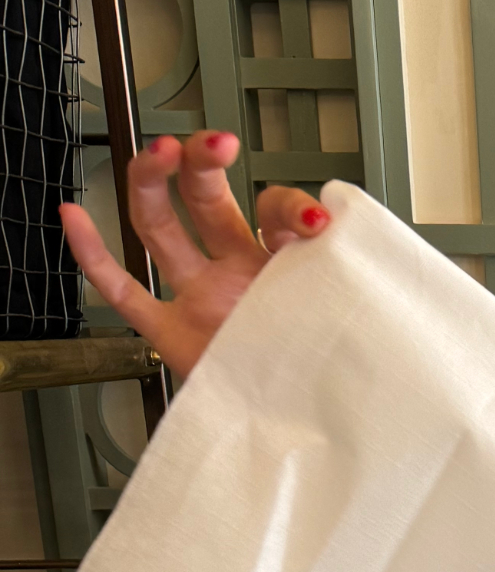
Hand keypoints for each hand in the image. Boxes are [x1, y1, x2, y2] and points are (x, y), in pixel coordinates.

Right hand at [58, 130, 329, 380]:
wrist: (306, 427)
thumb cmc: (327, 370)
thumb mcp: (343, 313)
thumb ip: (339, 269)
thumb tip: (336, 226)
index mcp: (280, 263)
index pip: (274, 210)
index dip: (292, 208)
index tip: (317, 225)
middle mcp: (237, 273)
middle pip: (207, 201)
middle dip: (206, 164)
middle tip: (214, 143)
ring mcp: (200, 299)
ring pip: (161, 230)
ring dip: (153, 185)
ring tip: (157, 152)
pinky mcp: (171, 334)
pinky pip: (124, 291)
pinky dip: (94, 255)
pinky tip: (73, 215)